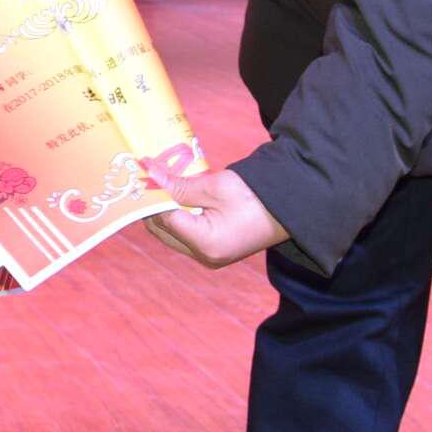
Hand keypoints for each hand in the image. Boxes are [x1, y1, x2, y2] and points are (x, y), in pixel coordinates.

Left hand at [144, 169, 287, 269]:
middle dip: (153, 205)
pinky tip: (177, 196)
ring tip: (161, 184)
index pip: (164, 219)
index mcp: (205, 244)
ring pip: (171, 233)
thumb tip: (150, 174)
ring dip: (164, 210)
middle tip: (148, 177)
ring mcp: (209, 257)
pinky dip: (178, 217)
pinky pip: (185, 234)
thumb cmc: (255, 196)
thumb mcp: (215, 187)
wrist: (288, 208)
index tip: (143, 174)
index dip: (152, 196)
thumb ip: (180, 185)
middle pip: (163, 230)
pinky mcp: (213, 251)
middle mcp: (204, 256)